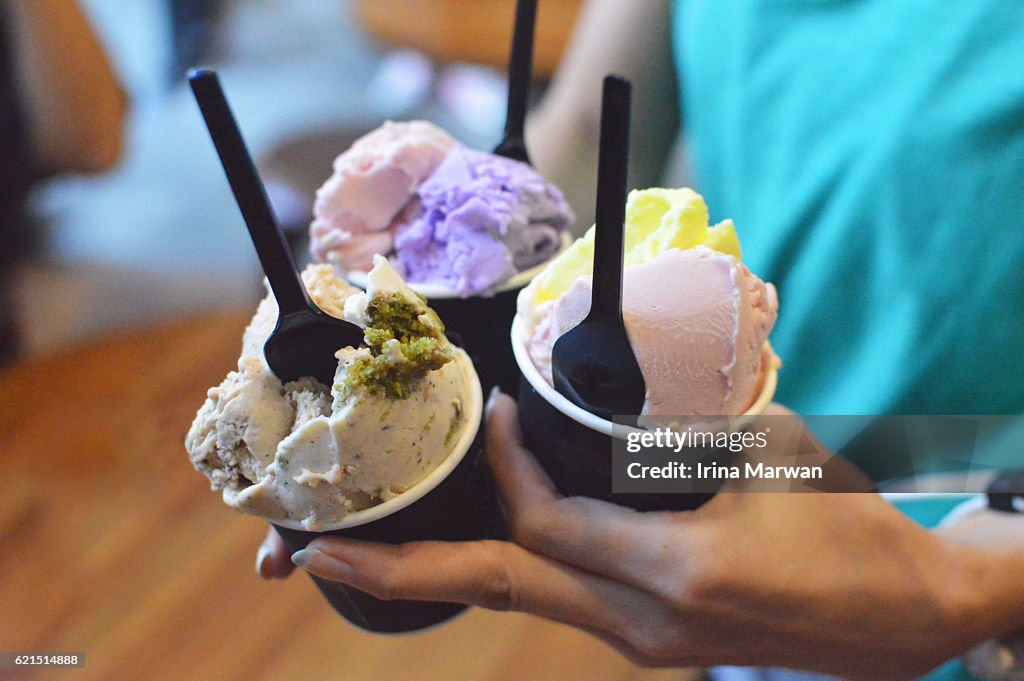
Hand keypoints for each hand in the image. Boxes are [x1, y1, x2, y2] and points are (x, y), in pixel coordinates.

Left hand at [258, 395, 1018, 679]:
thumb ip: (679, 439)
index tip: (494, 416)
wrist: (906, 618)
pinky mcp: (653, 644)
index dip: (508, 464)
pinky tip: (481, 554)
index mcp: (671, 570)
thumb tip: (610, 408)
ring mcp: (643, 643)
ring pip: (525, 601)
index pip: (548, 523)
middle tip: (320, 560)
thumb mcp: (767, 461)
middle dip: (403, 575)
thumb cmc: (847, 532)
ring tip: (373, 561)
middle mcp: (641, 621)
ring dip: (448, 576)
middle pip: (501, 588)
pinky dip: (514, 575)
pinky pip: (562, 604)